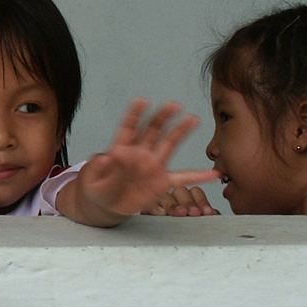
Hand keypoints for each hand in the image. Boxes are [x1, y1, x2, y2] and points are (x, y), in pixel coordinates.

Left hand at [78, 98, 219, 217]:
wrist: (107, 205)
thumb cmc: (98, 188)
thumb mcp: (93, 180)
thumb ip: (100, 169)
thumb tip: (107, 157)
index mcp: (120, 148)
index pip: (128, 127)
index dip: (135, 114)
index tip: (142, 101)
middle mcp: (140, 153)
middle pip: (153, 130)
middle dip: (163, 117)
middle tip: (173, 105)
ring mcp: (153, 166)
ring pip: (169, 144)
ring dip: (180, 131)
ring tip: (193, 118)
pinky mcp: (161, 182)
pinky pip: (182, 178)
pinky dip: (198, 176)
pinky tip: (213, 174)